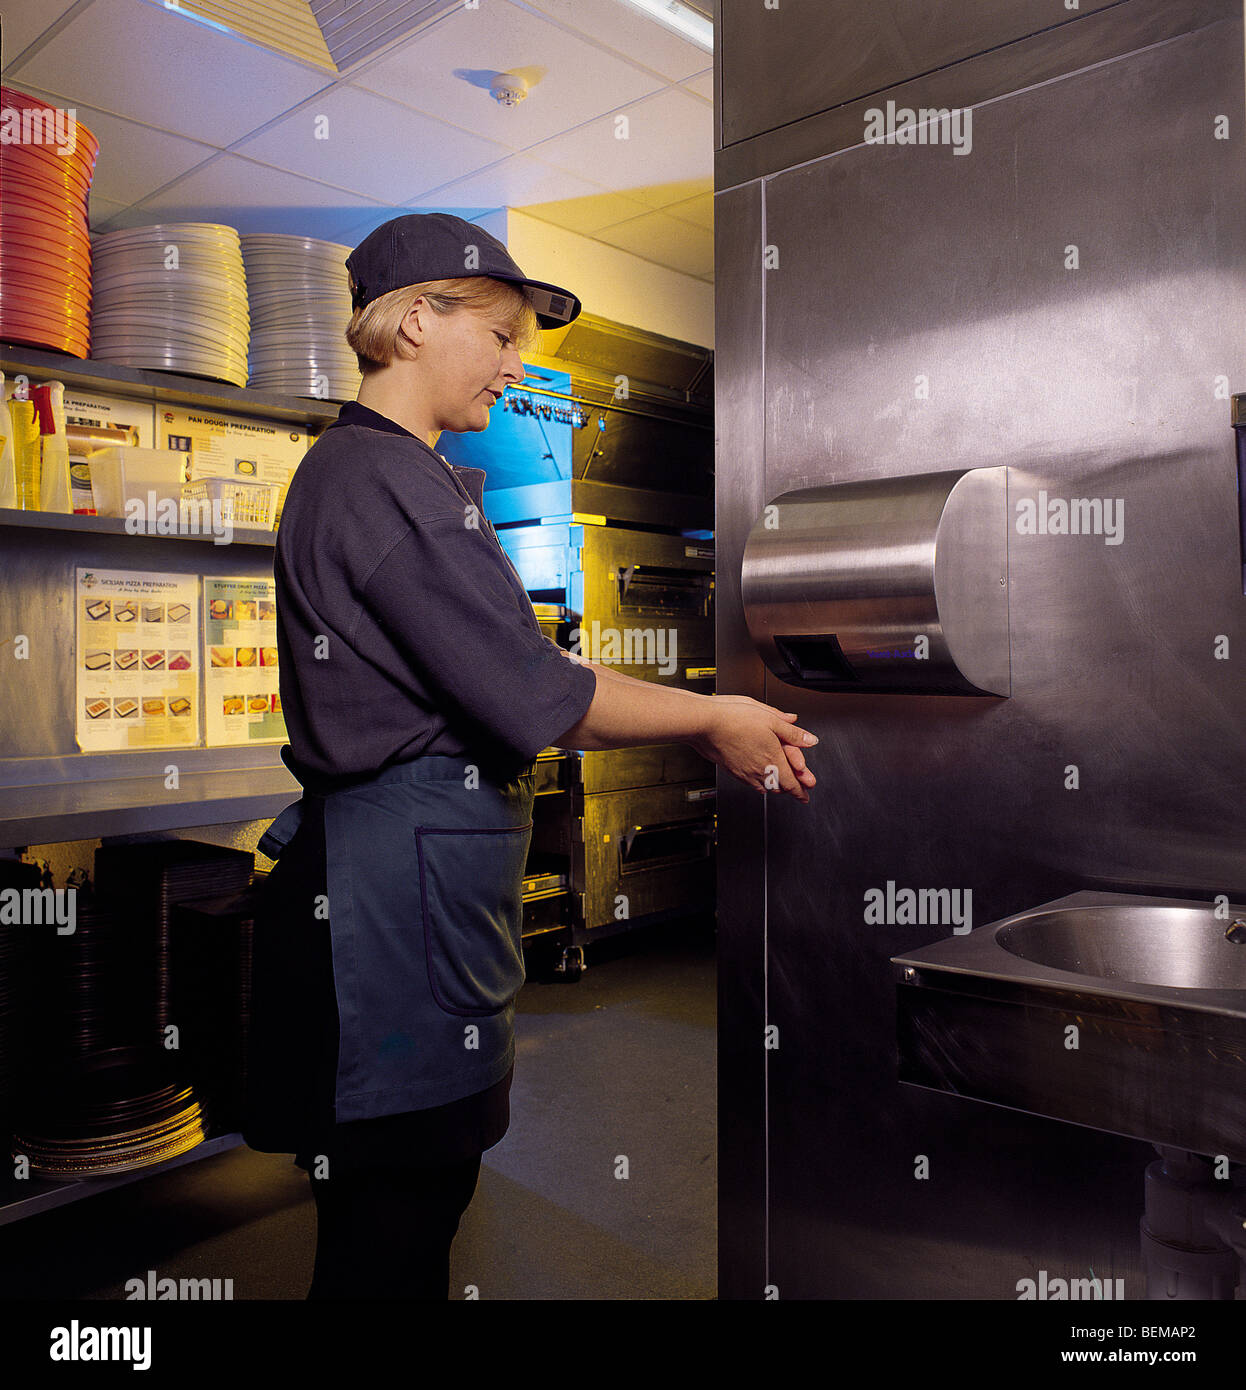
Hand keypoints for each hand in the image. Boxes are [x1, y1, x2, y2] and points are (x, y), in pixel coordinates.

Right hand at [692, 694, 816, 802]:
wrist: (706, 724)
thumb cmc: (734, 719)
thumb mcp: (771, 720)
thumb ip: (793, 732)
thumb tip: (810, 739)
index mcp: (772, 759)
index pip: (792, 783)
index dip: (801, 791)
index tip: (805, 796)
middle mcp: (759, 771)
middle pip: (779, 787)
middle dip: (790, 789)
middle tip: (799, 790)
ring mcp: (744, 773)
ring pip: (765, 787)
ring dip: (775, 786)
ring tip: (781, 784)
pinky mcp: (733, 771)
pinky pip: (751, 783)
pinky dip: (760, 783)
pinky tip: (759, 777)